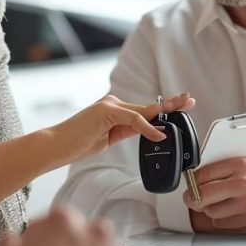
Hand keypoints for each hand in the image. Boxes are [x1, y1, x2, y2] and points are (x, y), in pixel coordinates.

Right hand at [50, 92, 195, 165]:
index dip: (164, 108)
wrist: (56, 146)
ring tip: (183, 109)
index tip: (181, 105)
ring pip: (143, 111)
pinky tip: (158, 134)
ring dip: (164, 112)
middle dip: (171, 104)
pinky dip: (147, 127)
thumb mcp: (108, 139)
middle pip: (148, 106)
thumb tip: (149, 132)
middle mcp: (113, 104)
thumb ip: (126, 132)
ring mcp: (108, 106)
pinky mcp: (105, 112)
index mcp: (114, 110)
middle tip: (190, 99)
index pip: (144, 110)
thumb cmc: (77, 144)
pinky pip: (133, 120)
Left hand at [185, 157, 245, 231]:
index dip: (191, 181)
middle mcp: (243, 183)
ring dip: (210, 209)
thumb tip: (195, 181)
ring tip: (219, 203)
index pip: (204, 173)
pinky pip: (221, 222)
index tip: (189, 184)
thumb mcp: (244, 166)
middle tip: (190, 199)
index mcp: (240, 165)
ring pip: (210, 211)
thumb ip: (221, 172)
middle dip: (193, 198)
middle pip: (202, 194)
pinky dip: (221, 219)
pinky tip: (229, 211)